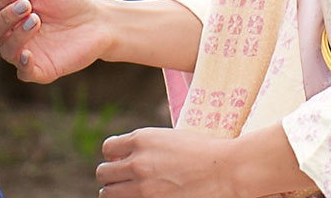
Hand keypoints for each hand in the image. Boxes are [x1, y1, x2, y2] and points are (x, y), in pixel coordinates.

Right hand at [0, 0, 111, 82]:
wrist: (98, 20)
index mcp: (10, 14)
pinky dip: (23, 65)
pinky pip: (24, 72)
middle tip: (26, 4)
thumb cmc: (71, 1)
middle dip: (6, 16)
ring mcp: (26, 52)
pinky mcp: (41, 70)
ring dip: (16, 36)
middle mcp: (13, 35)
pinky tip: (28, 54)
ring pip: (6, 50)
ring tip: (35, 19)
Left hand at [96, 127, 240, 197]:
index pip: (108, 148)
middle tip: (125, 180)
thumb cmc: (206, 152)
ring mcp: (142, 187)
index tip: (123, 161)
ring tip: (130, 192)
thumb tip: (128, 157)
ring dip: (117, 192)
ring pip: (107, 194)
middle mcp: (137, 162)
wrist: (228, 171)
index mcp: (142, 139)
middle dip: (112, 176)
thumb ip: (147, 147)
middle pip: (103, 173)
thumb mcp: (171, 139)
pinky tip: (142, 197)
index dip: (115, 156)